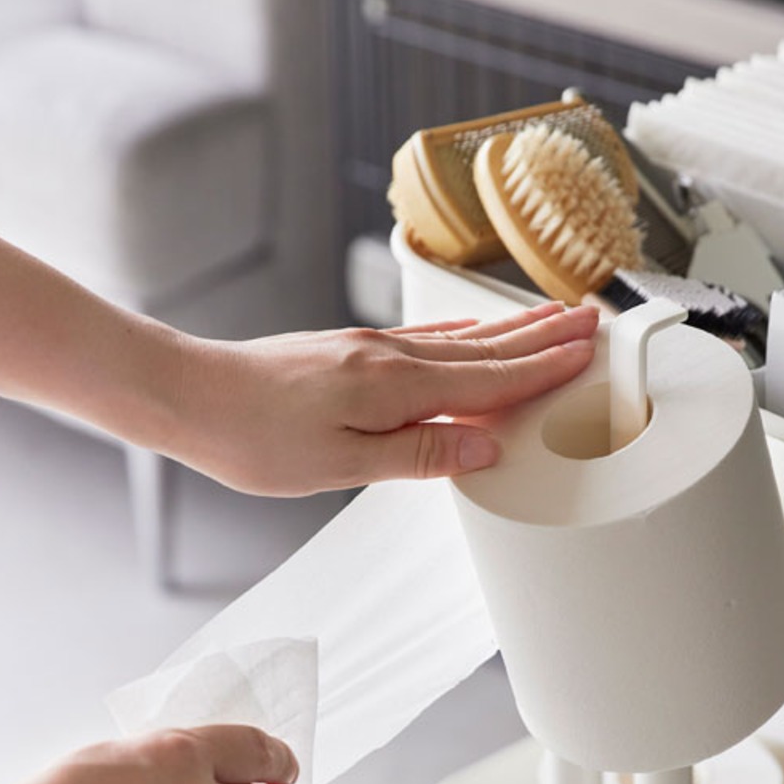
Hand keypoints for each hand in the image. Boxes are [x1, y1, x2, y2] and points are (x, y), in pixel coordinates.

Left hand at [168, 301, 599, 495]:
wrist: (189, 395)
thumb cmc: (253, 439)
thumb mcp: (340, 465)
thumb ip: (419, 452)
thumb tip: (486, 445)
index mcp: (394, 387)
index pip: (490, 376)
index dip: (544, 366)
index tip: (590, 351)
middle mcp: (388, 357)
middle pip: (485, 346)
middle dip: (543, 334)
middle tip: (594, 319)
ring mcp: (369, 348)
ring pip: (459, 338)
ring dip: (512, 329)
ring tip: (553, 318)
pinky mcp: (350, 350)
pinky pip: (427, 338)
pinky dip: (465, 333)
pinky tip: (473, 333)